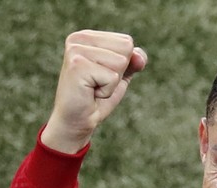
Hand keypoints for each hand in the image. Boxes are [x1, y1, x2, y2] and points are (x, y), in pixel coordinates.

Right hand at [41, 30, 146, 153]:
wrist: (76, 122)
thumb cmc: (96, 98)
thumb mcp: (120, 76)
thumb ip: (133, 61)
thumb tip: (140, 57)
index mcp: (87, 36)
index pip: (127, 42)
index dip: (123, 66)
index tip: (101, 76)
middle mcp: (79, 38)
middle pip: (126, 49)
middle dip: (118, 73)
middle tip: (97, 84)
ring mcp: (76, 50)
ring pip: (120, 62)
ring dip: (112, 83)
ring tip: (93, 88)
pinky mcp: (77, 65)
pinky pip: (112, 77)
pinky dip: (106, 91)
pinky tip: (90, 93)